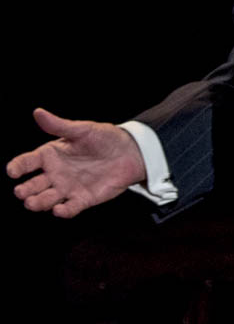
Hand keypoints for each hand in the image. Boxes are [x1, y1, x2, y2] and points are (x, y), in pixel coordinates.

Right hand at [7, 108, 146, 217]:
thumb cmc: (105, 138)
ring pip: (47, 199)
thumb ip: (59, 125)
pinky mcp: (83, 199)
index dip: (18, 166)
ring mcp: (68, 188)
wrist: (131, 152)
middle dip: (25, 190)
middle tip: (21, 191)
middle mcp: (55, 174)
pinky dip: (63, 211)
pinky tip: (59, 210)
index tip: (12, 171)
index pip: (28, 162)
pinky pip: (70, 208)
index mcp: (51, 155)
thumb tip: (38, 112)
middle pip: (34, 185)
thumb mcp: (82, 129)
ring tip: (32, 203)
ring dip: (39, 203)